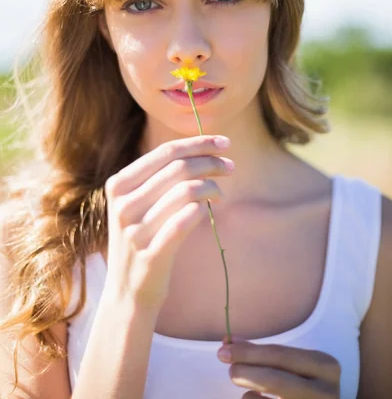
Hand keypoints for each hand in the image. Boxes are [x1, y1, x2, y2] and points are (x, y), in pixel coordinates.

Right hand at [103, 135, 232, 309]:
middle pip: (178, 169)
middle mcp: (123, 205)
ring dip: (212, 186)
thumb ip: (159, 177)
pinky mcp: (151, 254)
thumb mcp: (137, 204)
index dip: (198, 144)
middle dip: (211, 162)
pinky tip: (210, 208)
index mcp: (118, 185)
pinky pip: (186, 220)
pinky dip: (203, 208)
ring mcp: (135, 231)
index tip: (225, 143)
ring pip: (186, 191)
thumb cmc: (142, 239)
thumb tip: (203, 149)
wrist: (127, 292)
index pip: (165, 153)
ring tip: (221, 192)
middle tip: (231, 166)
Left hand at [217, 337, 340, 397]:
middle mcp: (327, 392)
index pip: (280, 355)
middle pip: (277, 379)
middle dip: (247, 371)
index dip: (249, 352)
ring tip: (242, 384)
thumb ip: (262, 354)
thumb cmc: (306, 384)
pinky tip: (252, 398)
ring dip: (250, 392)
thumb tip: (228, 341)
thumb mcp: (294, 366)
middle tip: (229, 368)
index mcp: (326, 366)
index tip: (225, 348)